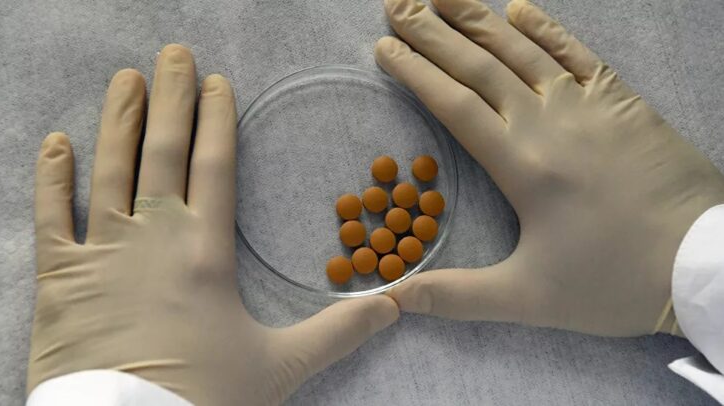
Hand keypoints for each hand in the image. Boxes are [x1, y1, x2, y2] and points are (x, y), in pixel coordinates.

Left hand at [29, 44, 397, 404]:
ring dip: (118, 119)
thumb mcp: (281, 366)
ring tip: (126, 78)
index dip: (216, 119)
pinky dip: (50, 176)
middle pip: (163, 151)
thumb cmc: (203, 400)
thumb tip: (396, 307)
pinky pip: (50, 216)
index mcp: (205, 252)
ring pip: (108, 168)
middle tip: (174, 54)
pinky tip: (55, 142)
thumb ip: (339, 331)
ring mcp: (101, 252)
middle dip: (171, 98)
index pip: (213, 166)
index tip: (216, 82)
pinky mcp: (58, 277)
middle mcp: (152, 238)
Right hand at [375, 0, 723, 335]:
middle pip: (478, 65)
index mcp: (521, 164)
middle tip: (395, 2)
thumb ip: (458, 295)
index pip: (453, 104)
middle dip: (431, 31)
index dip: (415, 72)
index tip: (384, 48)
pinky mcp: (622, 101)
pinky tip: (519, 7)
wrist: (706, 262)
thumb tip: (393, 298)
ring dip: (477, 17)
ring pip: (521, 49)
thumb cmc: (615, 282)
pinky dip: (546, 27)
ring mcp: (588, 105)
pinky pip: (577, 52)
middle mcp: (548, 122)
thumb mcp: (530, 299)